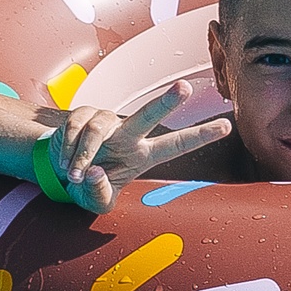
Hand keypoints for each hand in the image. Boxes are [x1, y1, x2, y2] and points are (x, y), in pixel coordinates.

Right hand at [37, 80, 230, 212]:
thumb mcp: (97, 202)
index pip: (176, 145)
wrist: (62, 172)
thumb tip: (93, 172)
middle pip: (149, 115)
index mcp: (143, 155)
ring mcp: (107, 121)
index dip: (201, 136)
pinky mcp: (84, 113)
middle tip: (184, 88)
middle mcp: (129, 134)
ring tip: (72, 175)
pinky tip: (64, 163)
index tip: (227, 126)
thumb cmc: (90, 187)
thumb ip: (99, 193)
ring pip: (98, 130)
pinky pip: (76, 128)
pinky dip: (67, 150)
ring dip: (82, 156)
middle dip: (167, 102)